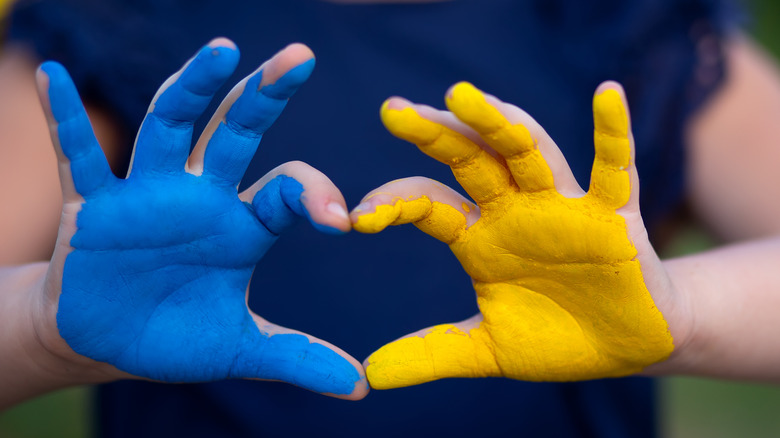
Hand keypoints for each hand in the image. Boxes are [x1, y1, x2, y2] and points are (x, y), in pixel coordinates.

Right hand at [34, 39, 367, 398]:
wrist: (108, 340)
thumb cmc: (176, 334)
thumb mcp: (239, 349)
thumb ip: (296, 358)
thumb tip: (361, 386)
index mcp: (243, 225)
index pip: (288, 191)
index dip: (315, 196)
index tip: (340, 220)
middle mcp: (201, 196)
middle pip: (236, 132)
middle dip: (265, 95)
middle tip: (300, 57)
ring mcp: (148, 194)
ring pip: (170, 126)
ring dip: (192, 89)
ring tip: (222, 50)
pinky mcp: (94, 206)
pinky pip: (78, 156)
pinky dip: (64, 119)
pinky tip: (52, 76)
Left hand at [353, 82, 682, 388]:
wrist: (625, 347)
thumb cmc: (556, 338)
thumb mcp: (488, 350)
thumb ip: (433, 353)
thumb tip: (370, 375)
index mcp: (479, 237)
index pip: (428, 205)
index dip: (394, 205)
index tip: (356, 218)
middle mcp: (513, 211)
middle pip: (469, 160)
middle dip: (434, 134)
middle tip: (393, 110)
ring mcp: (562, 207)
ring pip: (527, 152)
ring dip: (497, 123)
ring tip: (462, 95)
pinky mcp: (613, 215)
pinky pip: (614, 169)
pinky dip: (613, 133)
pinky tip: (606, 94)